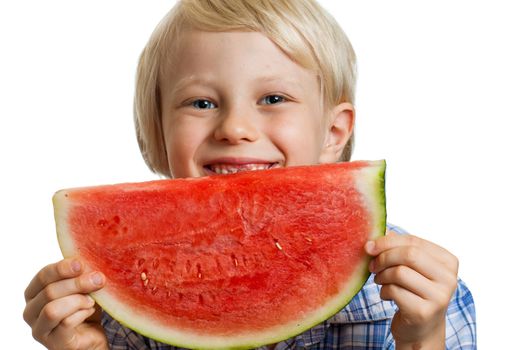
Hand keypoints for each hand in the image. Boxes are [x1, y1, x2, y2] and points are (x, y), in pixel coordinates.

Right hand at [23, 257, 108, 349]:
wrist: (92, 335)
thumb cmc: (83, 308)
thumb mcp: (82, 286)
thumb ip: (80, 274)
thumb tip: (87, 261)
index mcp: (34, 292)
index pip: (42, 276)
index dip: (62, 268)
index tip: (81, 264)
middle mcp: (31, 311)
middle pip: (49, 292)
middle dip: (77, 284)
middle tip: (98, 280)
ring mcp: (39, 329)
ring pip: (52, 309)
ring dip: (78, 301)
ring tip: (92, 300)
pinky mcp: (53, 343)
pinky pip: (65, 324)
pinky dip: (82, 314)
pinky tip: (90, 311)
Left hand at [365, 230, 458, 348]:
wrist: (421, 329)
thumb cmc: (413, 292)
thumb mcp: (410, 267)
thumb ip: (399, 247)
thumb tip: (381, 230)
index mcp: (448, 261)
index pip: (414, 241)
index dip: (387, 241)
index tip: (370, 246)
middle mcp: (449, 278)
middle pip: (409, 254)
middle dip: (384, 257)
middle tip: (372, 265)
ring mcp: (439, 297)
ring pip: (400, 272)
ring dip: (382, 275)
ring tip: (380, 281)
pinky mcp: (424, 312)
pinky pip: (394, 291)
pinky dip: (384, 291)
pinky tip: (386, 295)